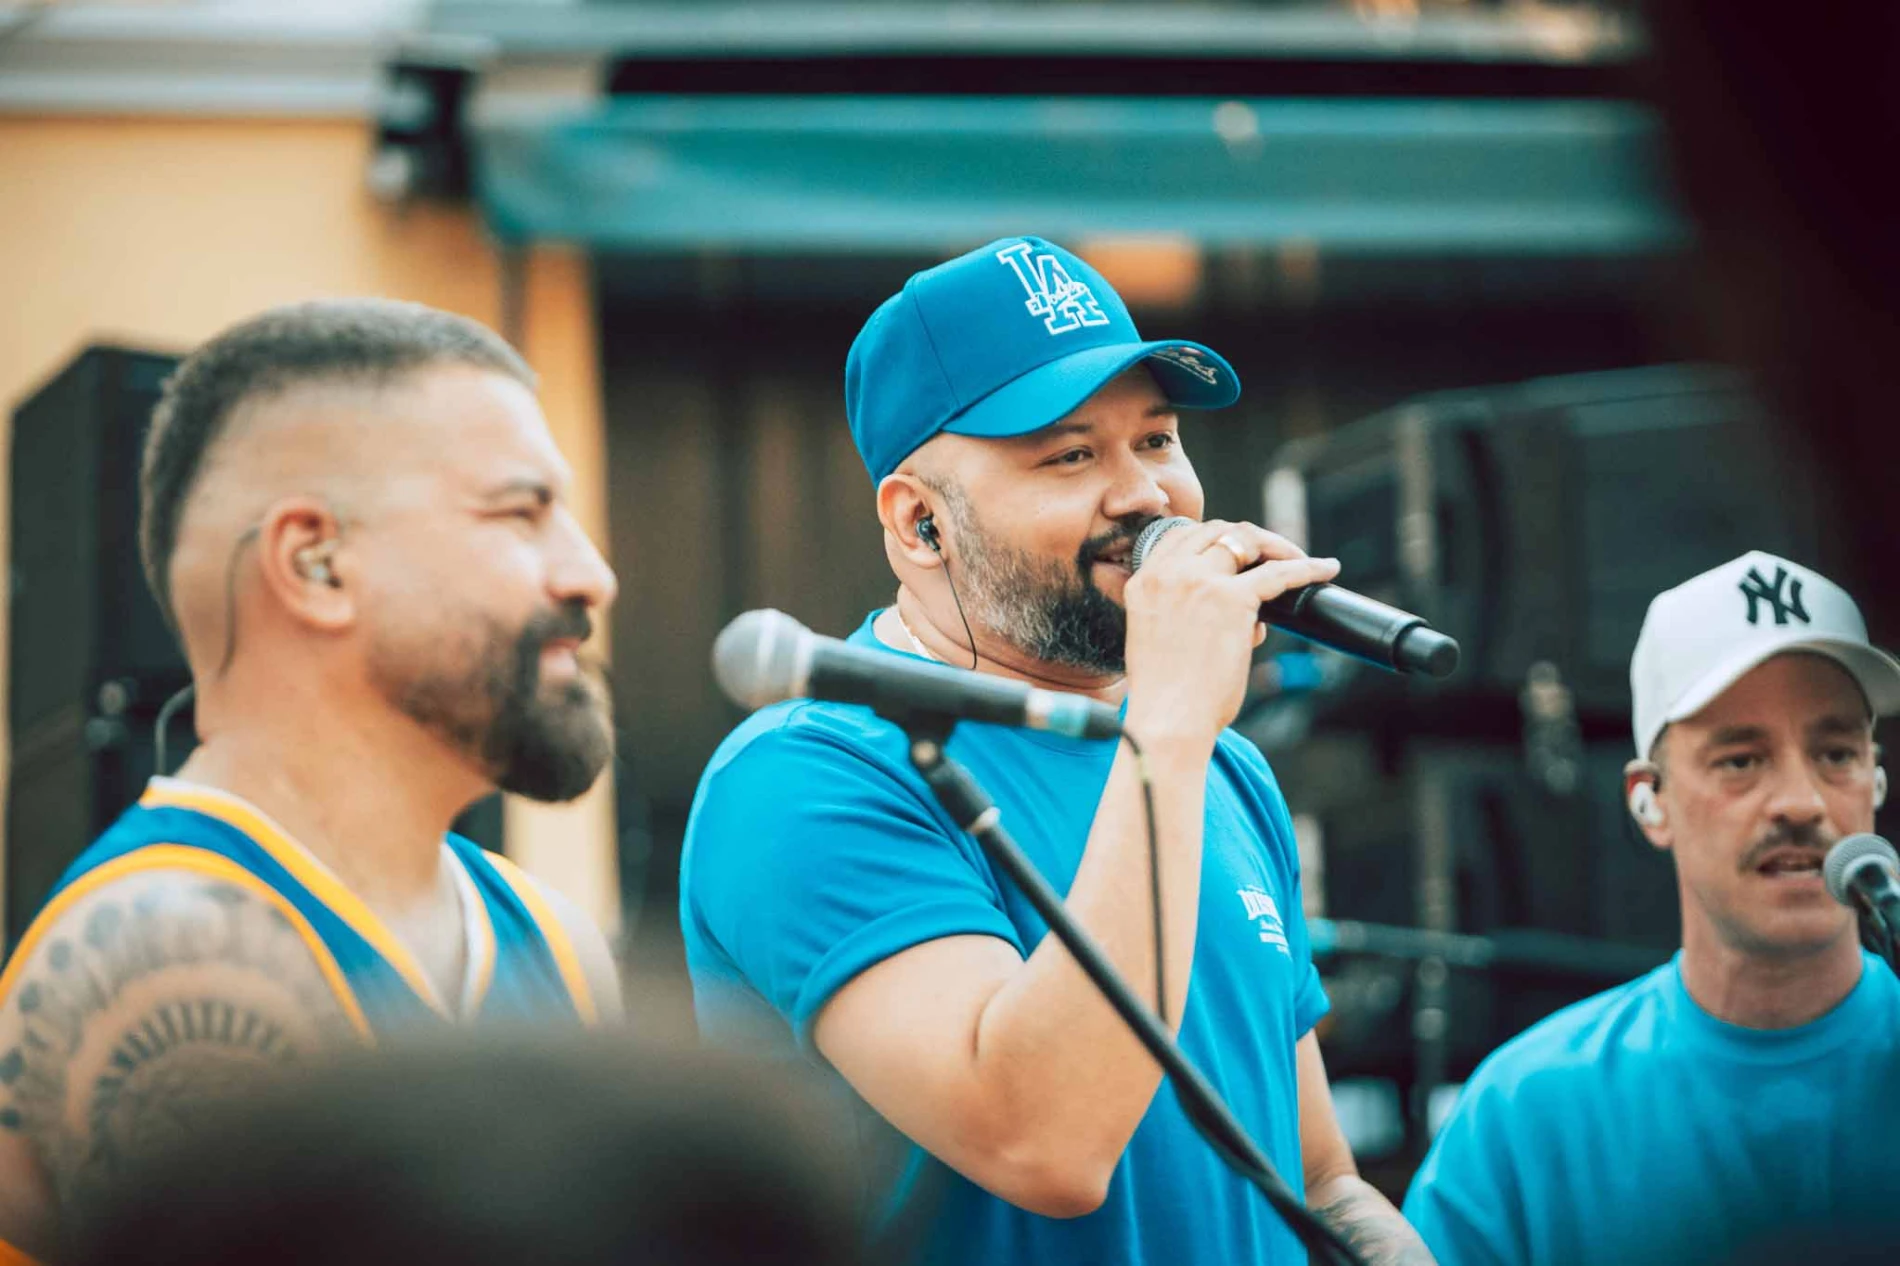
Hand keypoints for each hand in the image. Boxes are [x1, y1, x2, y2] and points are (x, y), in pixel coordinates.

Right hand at [1121, 519, 1338, 744]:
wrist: (1167, 721)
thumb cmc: (1167, 695)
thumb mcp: (1159, 638)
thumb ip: (1188, 613)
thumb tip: (1249, 616)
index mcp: (1144, 581)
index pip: (1184, 536)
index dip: (1217, 539)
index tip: (1240, 553)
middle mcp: (1168, 573)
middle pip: (1218, 531)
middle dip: (1250, 538)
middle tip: (1274, 556)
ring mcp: (1199, 582)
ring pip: (1247, 540)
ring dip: (1277, 546)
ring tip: (1299, 559)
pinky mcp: (1232, 600)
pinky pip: (1279, 573)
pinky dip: (1307, 567)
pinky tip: (1325, 569)